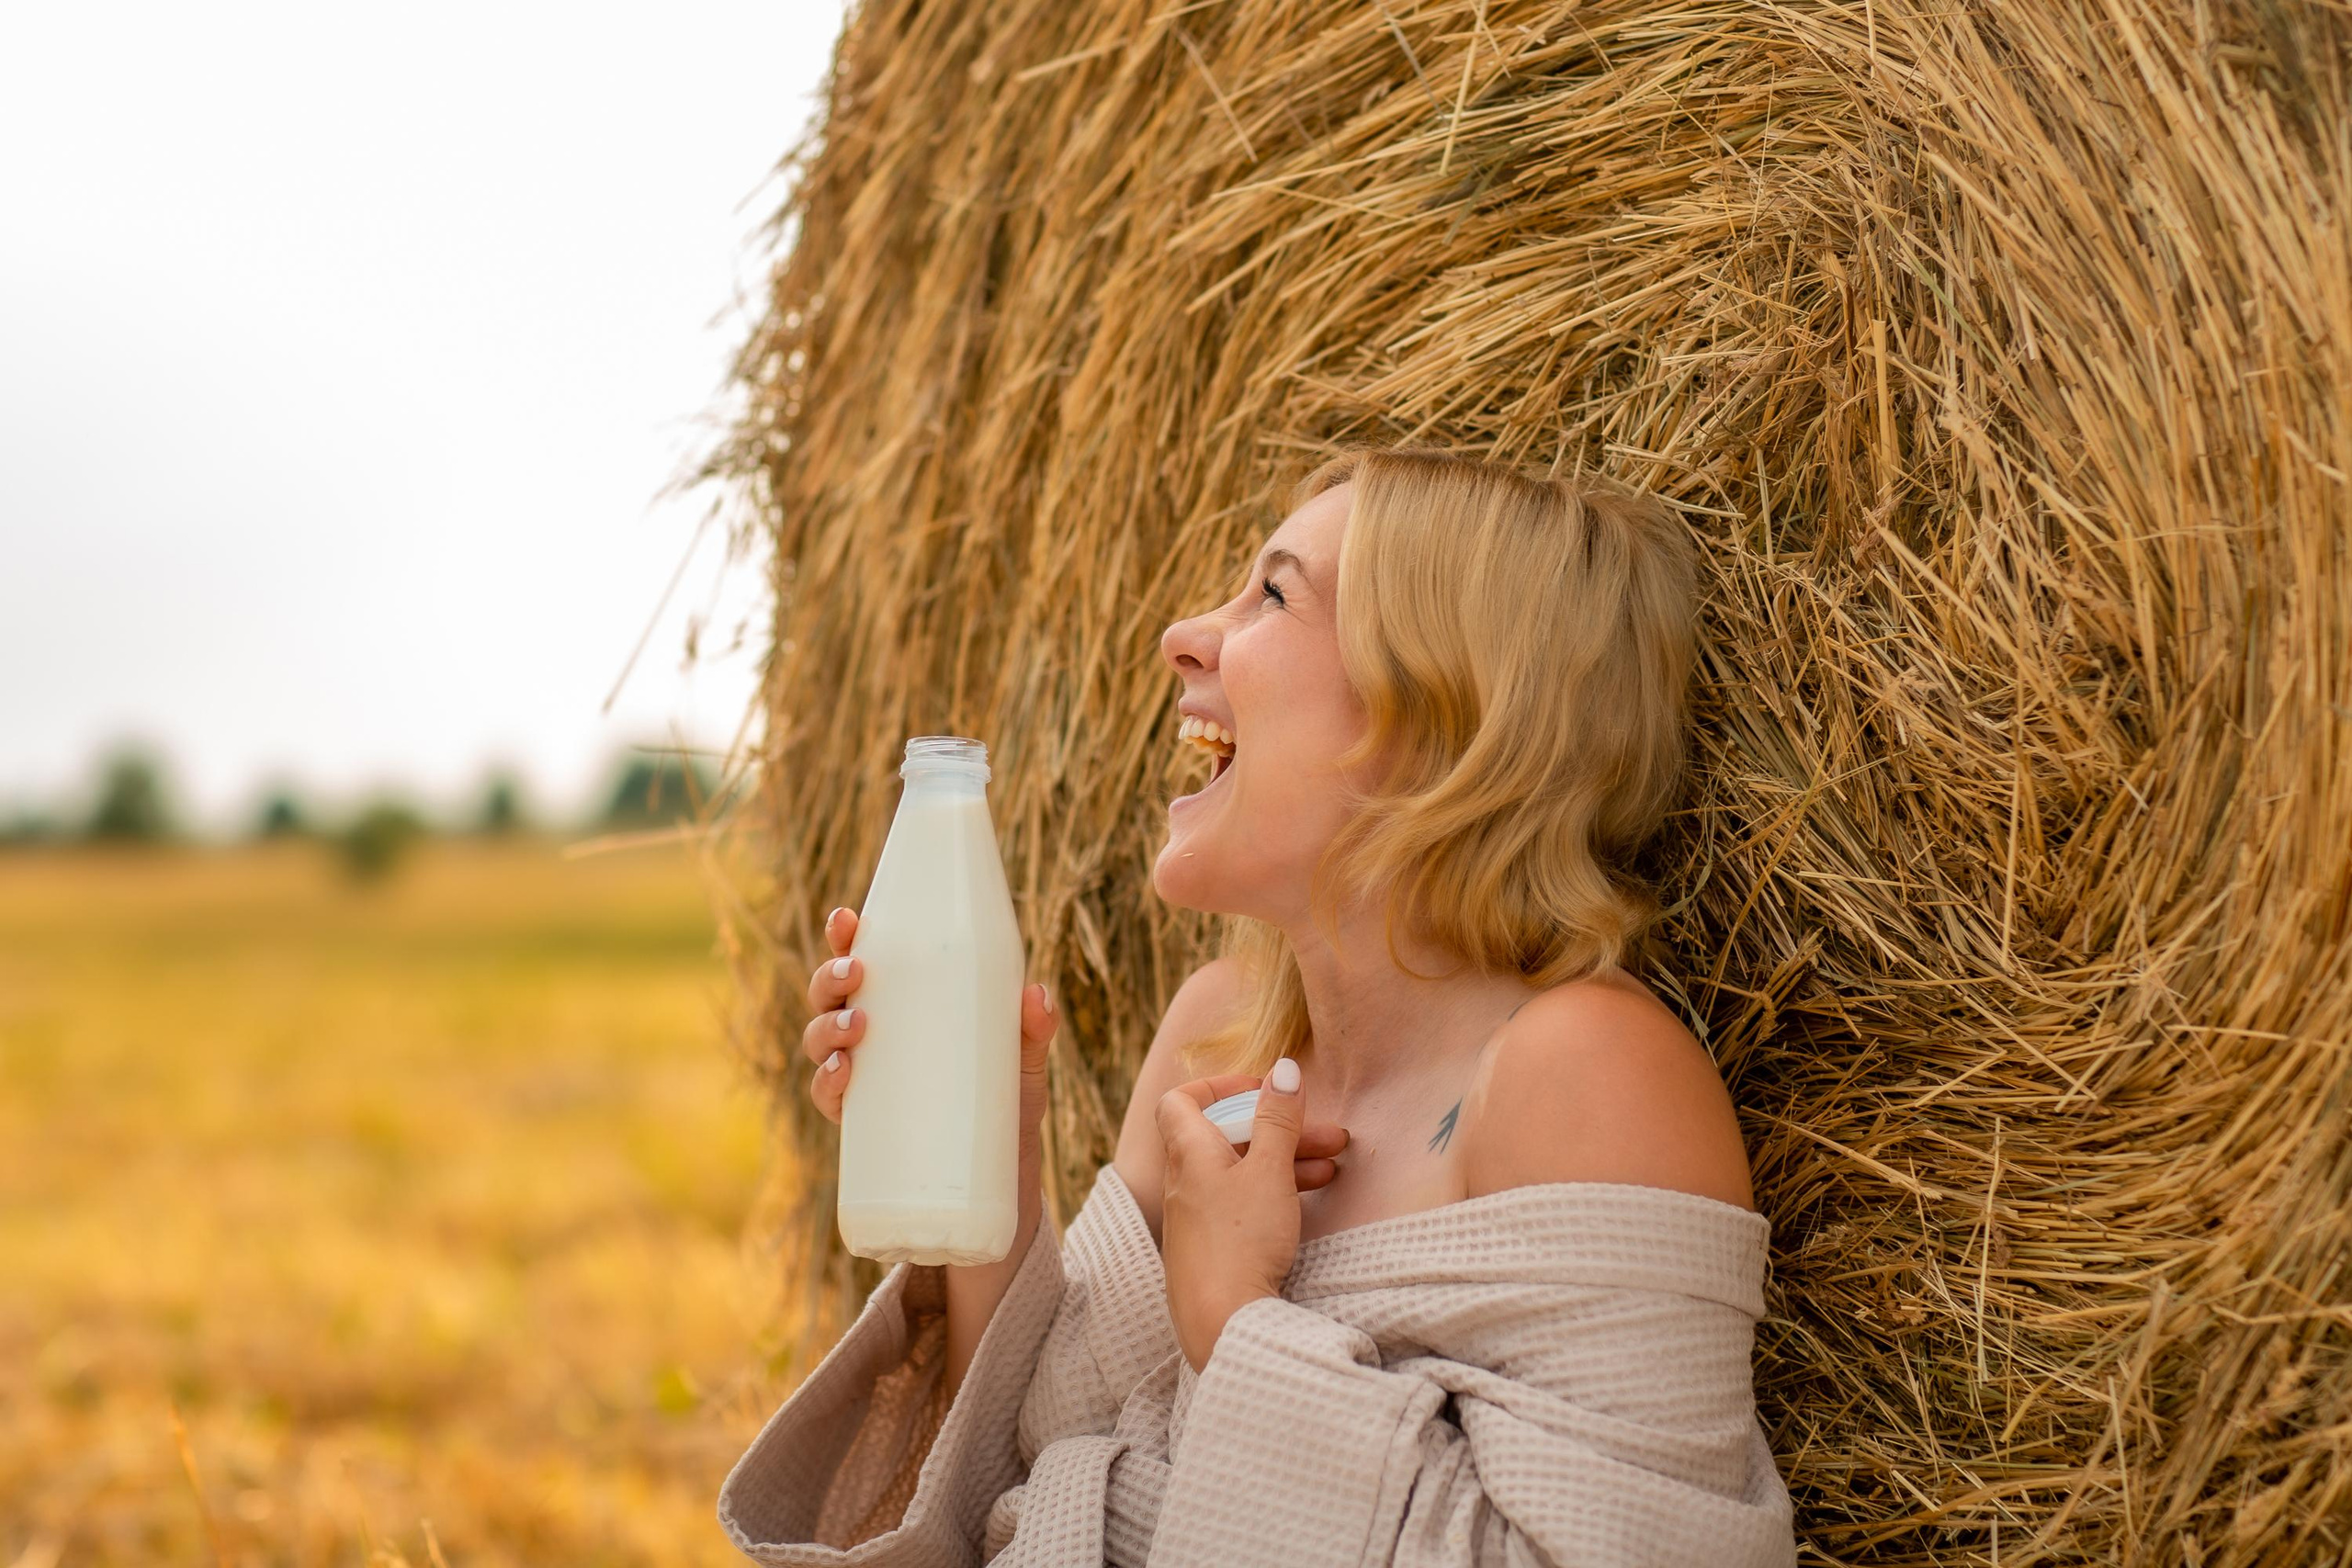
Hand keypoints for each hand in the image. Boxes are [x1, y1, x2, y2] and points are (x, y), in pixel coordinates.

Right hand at [802, 905, 1059, 1258]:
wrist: (1002, 1199)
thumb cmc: (1006, 1114)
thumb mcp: (1023, 1068)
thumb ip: (1031, 1032)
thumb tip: (1037, 994)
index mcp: (904, 1012)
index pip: (865, 965)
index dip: (845, 939)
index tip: (846, 918)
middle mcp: (874, 1044)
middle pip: (830, 999)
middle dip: (829, 979)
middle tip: (856, 972)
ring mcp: (865, 1086)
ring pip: (821, 1045)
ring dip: (826, 1029)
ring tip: (857, 1025)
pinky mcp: (865, 1133)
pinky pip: (830, 1102)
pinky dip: (828, 1084)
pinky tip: (844, 1073)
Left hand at [1156, 1057, 1343, 1373]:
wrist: (1221, 1324)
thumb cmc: (1241, 1241)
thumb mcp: (1269, 1170)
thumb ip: (1277, 1119)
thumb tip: (1283, 1068)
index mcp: (1189, 1153)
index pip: (1181, 1100)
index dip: (1220, 1087)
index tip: (1262, 1091)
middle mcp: (1183, 1182)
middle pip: (1226, 1135)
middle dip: (1278, 1128)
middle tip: (1328, 1135)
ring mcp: (1195, 1217)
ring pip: (1239, 1171)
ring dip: (1285, 1161)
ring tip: (1333, 1167)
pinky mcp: (1210, 1248)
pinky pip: (1239, 1203)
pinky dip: (1271, 1192)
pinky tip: (1308, 1200)